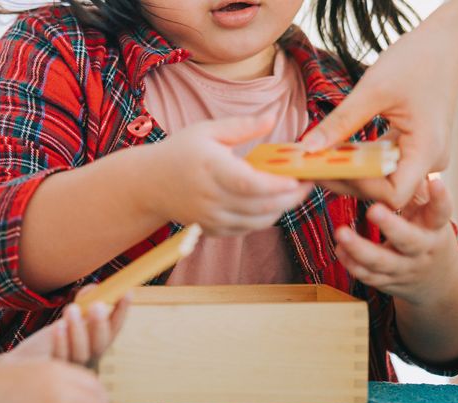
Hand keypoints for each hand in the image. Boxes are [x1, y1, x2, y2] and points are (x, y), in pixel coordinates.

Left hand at [2, 287, 129, 365]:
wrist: (18, 368)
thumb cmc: (46, 344)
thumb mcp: (66, 323)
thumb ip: (81, 307)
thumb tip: (94, 288)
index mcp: (95, 347)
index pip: (113, 330)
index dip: (121, 312)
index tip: (126, 292)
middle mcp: (87, 361)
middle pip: (100, 345)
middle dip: (100, 325)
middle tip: (97, 305)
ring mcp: (71, 370)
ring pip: (81, 353)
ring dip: (78, 330)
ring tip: (71, 309)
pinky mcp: (52, 375)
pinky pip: (59, 358)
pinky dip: (60, 342)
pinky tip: (57, 326)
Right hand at [142, 115, 314, 235]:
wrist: (148, 185)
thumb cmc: (180, 152)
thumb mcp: (207, 130)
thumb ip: (242, 126)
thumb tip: (273, 116)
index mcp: (211, 169)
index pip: (249, 184)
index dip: (277, 185)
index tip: (298, 178)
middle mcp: (211, 198)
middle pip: (261, 206)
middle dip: (290, 197)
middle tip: (309, 182)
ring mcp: (212, 218)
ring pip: (258, 221)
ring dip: (281, 209)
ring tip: (295, 191)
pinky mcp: (213, 230)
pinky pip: (247, 229)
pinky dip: (265, 218)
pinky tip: (273, 203)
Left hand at [302, 0, 457, 208]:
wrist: (445, 45)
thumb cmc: (416, 60)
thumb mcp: (373, 89)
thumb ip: (341, 122)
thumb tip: (308, 149)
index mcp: (427, 150)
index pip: (393, 194)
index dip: (360, 188)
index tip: (327, 171)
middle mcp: (430, 162)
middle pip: (385, 192)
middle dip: (347, 182)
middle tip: (309, 169)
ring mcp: (424, 158)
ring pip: (383, 181)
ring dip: (351, 174)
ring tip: (317, 162)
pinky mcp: (414, 151)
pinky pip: (386, 167)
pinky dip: (361, 163)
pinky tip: (336, 152)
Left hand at [334, 177, 457, 305]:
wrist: (438, 280)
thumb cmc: (426, 233)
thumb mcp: (427, 213)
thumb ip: (413, 191)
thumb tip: (394, 156)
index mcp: (435, 228)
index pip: (442, 212)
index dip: (440, 198)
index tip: (435, 180)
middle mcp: (422, 249)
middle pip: (409, 240)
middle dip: (391, 226)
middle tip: (372, 209)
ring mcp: (405, 268)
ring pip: (383, 262)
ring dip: (359, 248)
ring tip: (340, 232)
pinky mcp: (389, 282)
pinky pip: (369, 276)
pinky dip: (352, 263)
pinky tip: (339, 249)